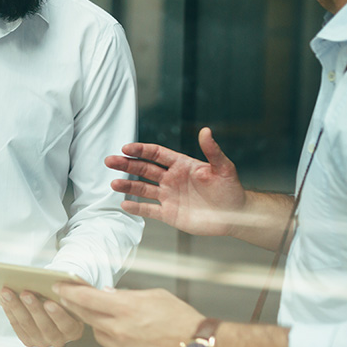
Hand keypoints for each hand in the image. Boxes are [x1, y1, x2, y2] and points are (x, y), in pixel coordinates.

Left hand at [0, 288, 82, 346]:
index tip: (49, 302)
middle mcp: (59, 339)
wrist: (58, 312)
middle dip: (33, 308)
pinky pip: (17, 327)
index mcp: (74, 330)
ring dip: (16, 307)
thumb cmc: (65, 302)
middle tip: (25, 293)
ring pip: (27, 325)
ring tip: (8, 293)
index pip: (66, 324)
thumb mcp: (71, 299)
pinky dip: (10, 311)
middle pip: (44, 325)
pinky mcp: (29, 341)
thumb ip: (67, 294)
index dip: (57, 314)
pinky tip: (4, 299)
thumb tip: (58, 283)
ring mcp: (42, 342)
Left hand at [51, 283, 202, 346]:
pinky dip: (115, 339)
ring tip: (101, 315)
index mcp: (126, 309)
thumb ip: (128, 295)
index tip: (59, 286)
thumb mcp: (156, 296)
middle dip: (74, 306)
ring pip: (99, 334)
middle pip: (87, 317)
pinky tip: (126, 333)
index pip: (88, 299)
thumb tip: (108, 295)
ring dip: (96, 324)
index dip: (70, 292)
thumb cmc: (182, 318)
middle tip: (66, 298)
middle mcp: (120, 330)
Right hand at [104, 127, 246, 237]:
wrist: (235, 215)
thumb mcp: (224, 167)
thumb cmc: (231, 189)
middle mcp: (172, 179)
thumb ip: (212, 150)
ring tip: (113, 184)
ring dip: (128, 186)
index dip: (141, 150)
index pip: (156, 154)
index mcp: (182, 165)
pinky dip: (137, 208)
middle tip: (110, 161)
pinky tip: (125, 204)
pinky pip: (149, 210)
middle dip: (126, 165)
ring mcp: (169, 196)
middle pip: (144, 169)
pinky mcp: (170, 214)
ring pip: (143, 189)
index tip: (126, 148)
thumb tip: (206, 130)